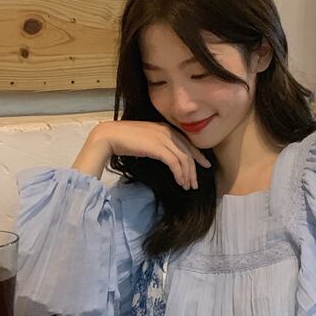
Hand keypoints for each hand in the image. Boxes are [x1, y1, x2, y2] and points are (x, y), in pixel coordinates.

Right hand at [94, 120, 211, 189]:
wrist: (109, 136)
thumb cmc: (124, 140)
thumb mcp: (146, 141)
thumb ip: (158, 145)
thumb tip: (166, 157)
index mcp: (165, 128)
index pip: (187, 143)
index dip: (198, 155)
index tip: (205, 165)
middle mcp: (167, 132)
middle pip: (188, 152)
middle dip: (194, 169)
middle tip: (195, 184)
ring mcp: (163, 139)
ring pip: (184, 159)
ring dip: (188, 175)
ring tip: (188, 186)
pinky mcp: (158, 148)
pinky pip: (175, 163)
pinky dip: (180, 174)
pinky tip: (180, 182)